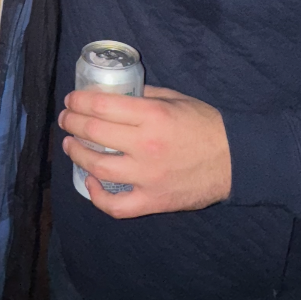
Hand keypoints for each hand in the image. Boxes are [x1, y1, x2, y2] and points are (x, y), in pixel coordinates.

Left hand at [58, 86, 231, 218]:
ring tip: (69, 145)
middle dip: (72, 123)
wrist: (235, 160)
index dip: (79, 101)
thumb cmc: (205, 124)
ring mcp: (147, 176)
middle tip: (65, 119)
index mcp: (152, 115)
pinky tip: (90, 181)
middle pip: (95, 133)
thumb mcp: (175, 98)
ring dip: (77, 154)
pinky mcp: (153, 201)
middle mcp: (146, 145)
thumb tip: (116, 93)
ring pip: (98, 167)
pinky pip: (116, 206)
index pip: (102, 106)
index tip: (71, 100)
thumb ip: (144, 95)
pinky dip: (97, 196)